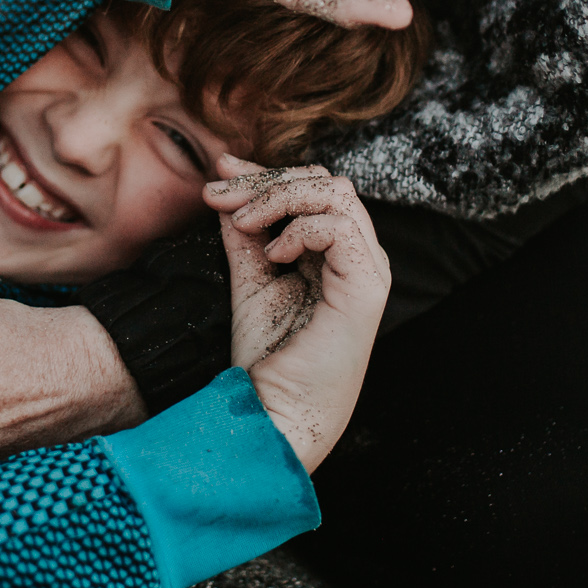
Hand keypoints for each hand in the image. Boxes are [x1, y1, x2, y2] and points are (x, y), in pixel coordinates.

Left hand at [203, 155, 390, 471]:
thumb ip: (244, 235)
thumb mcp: (249, 280)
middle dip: (268, 179)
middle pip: (326, 182)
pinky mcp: (367, 288)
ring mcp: (369, 270)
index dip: (265, 175)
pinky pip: (339, 228)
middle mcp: (359, 257)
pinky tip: (274, 253)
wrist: (277, 413)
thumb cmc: (268, 357)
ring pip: (335, 194)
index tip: (218, 176)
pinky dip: (300, 228)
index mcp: (336, 255)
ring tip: (244, 223)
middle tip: (220, 195)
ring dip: (280, 197)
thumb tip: (224, 187)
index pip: (312, 190)